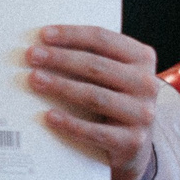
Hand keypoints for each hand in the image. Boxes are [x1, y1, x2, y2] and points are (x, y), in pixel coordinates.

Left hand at [27, 26, 161, 179]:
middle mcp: (147, 84)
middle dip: (60, 59)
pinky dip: (70, 123)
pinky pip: (95, 131)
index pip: (104, 40)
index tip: (42, 35)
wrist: (136, 143)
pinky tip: (48, 116)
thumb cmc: (116, 99)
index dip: (71, 35)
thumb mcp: (116, 74)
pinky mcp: (133, 141)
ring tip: (34, 79)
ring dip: (61, 86)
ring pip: (95, 96)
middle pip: (97, 67)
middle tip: (32, 56)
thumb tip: (47, 46)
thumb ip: (94, 58)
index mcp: (143, 58)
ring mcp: (142, 114)